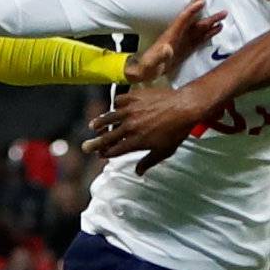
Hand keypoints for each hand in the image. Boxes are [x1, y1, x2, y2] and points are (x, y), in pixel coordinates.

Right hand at [86, 86, 208, 173]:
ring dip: (100, 122)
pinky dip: (115, 104)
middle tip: (85, 147)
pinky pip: (120, 100)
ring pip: (109, 117)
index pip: (115, 150)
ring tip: (93, 126)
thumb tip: (138, 172)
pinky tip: (114, 107)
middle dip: (95, 143)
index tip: (100, 155)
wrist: (184, 107)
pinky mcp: (134, 97)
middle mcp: (129, 127)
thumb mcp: (163, 151)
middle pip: (107, 137)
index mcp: (135, 141)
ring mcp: (130, 110)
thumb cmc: (176, 131)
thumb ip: (148, 161)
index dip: (106, 154)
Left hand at [123, 0, 225, 84]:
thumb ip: (159, 56)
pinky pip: (200, 38)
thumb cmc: (147, 66)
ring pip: (200, 27)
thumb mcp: (151, 62)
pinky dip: (210, 32)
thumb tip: (167, 49)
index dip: (192, 10)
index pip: (183, 19)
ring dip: (211, 20)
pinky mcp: (187, 48)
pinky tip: (218, 28)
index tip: (202, 1)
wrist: (146, 71)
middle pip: (193, 17)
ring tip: (224, 14)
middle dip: (201, 4)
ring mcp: (183, 40)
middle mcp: (178, 34)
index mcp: (171, 35)